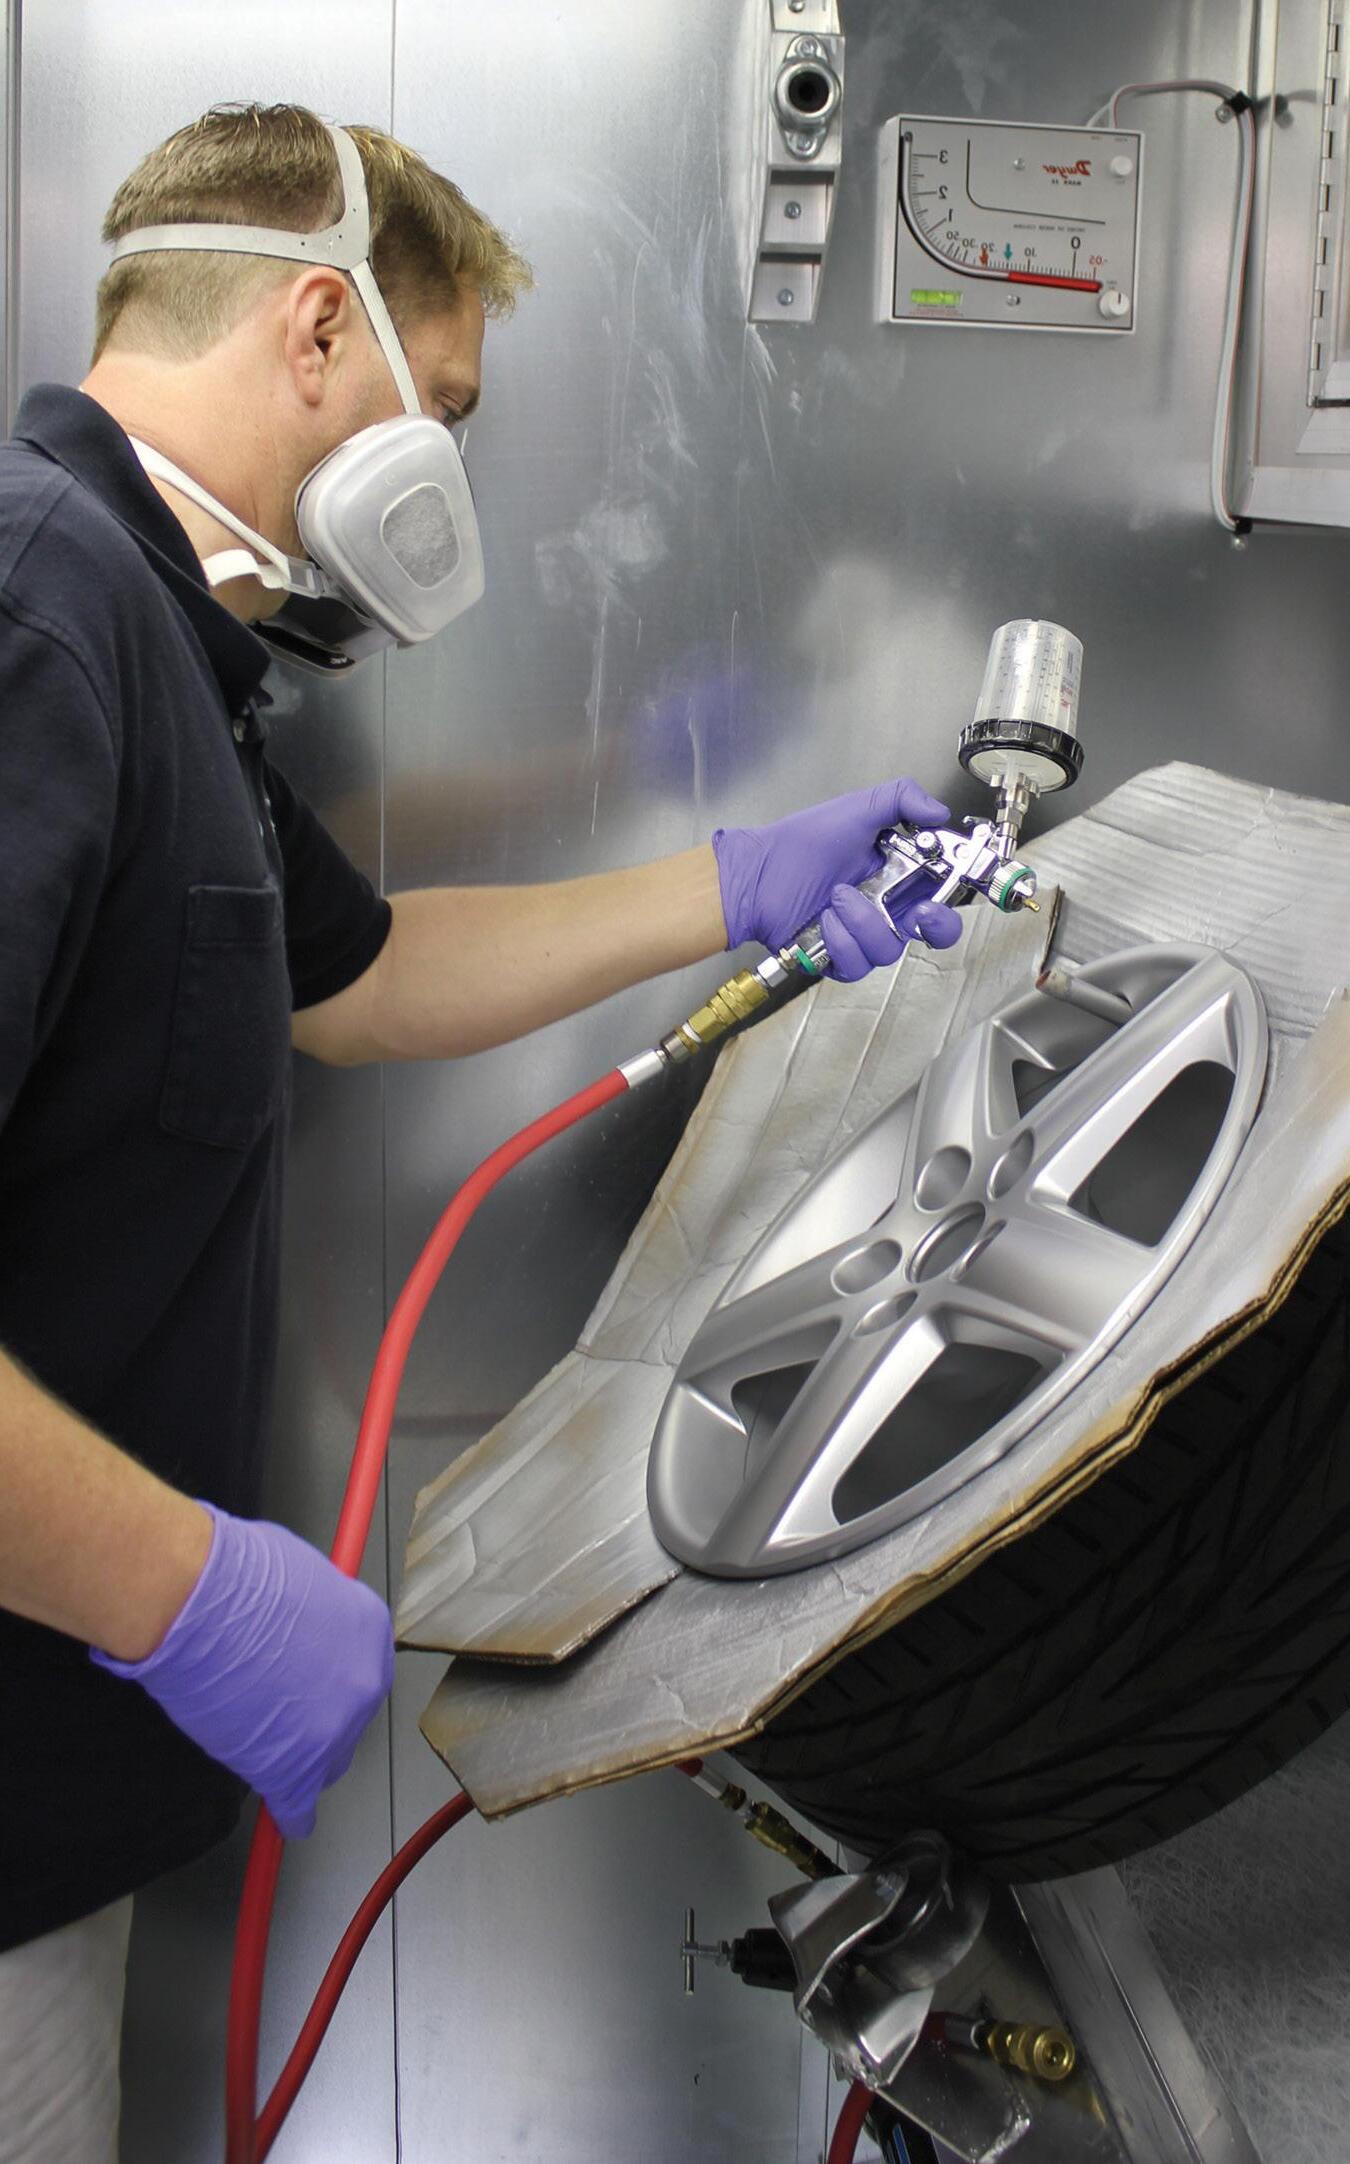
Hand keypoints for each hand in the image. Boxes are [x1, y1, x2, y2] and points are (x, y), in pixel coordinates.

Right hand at [92, 1503, 393, 1838]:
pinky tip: (288, 1819)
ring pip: (326, 1761)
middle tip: (285, 1713)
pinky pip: (298, 1805)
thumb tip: (306, 1618)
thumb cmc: (236, 1577)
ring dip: (302, 1759)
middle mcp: (364, 1681)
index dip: (332, 1678)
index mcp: (370, 1628)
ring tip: (270, 1749)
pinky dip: (291, 1814)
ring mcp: (331, 1729)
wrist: (199, 1606)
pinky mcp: (292, 1769)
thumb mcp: (300, 1574)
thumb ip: (316, 1608)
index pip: (363, 1666)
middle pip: (350, 1718)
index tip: (315, 1684)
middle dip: (320, 1718)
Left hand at [713, 778, 964, 975]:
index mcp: (898, 877)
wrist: (759, 872)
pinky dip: (840, 941)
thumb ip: (901, 800)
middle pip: (932, 935)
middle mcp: (885, 909)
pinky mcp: (839, 958)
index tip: (943, 894)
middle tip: (917, 913)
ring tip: (837, 897)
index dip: (949, 903)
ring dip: (864, 923)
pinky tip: (823, 919)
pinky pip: (857, 965)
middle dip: (934, 928)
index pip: (941, 898)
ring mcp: (863, 935)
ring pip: (890, 950)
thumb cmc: (801, 842)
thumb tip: (939, 811)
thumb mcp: (857, 809)